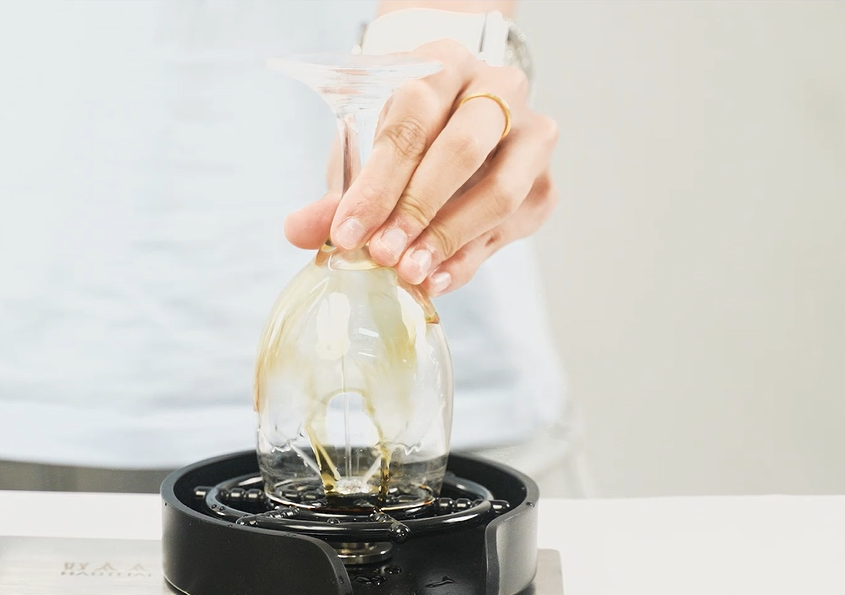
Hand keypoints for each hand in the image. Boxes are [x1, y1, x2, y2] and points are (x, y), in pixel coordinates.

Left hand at [284, 39, 558, 295]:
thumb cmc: (407, 132)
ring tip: (409, 272)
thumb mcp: (366, 147)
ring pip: (501, 192)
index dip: (378, 183)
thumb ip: (338, 193)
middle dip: (417, 209)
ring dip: (450, 238)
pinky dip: (471, 257)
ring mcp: (531, 134)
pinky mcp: (545, 182)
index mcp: (443, 65)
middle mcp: (497, 90)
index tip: (347, 231)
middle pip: (463, 150)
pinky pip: (511, 226)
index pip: (411, 122)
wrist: (458, 118)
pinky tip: (437, 278)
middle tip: (381, 254)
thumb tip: (299, 232)